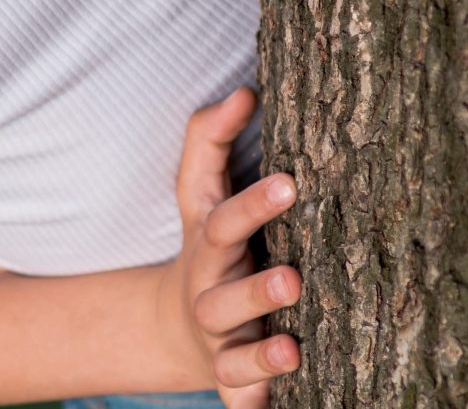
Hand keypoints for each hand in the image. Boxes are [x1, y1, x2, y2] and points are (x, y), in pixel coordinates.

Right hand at [152, 86, 301, 406]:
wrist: (174, 328)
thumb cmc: (208, 247)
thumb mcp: (201, 196)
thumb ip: (212, 140)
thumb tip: (245, 91)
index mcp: (209, 249)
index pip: (226, 222)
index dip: (255, 204)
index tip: (292, 184)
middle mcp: (211, 298)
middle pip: (224, 297)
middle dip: (256, 291)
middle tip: (293, 280)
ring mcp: (220, 346)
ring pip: (234, 355)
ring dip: (261, 355)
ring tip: (293, 350)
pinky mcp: (233, 385)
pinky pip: (242, 400)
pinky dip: (255, 406)